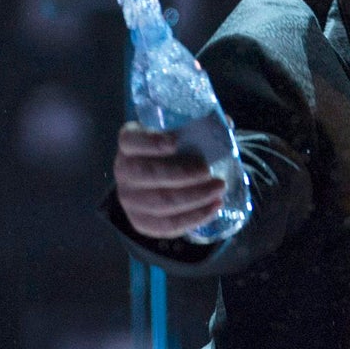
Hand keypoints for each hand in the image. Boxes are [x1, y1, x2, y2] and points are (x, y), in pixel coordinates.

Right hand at [114, 123, 224, 239]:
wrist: (157, 183)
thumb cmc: (172, 152)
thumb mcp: (178, 134)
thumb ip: (199, 126)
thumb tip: (226, 123)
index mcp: (129, 143)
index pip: (131, 140)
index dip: (151, 141)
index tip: (175, 142)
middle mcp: (123, 170)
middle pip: (148, 174)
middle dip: (182, 174)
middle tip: (207, 170)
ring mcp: (129, 199)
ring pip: (160, 202)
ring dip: (194, 197)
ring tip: (219, 188)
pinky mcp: (140, 221)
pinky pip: (167, 225)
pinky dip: (194, 217)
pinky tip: (214, 206)